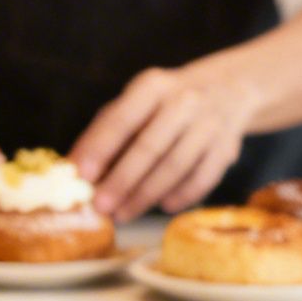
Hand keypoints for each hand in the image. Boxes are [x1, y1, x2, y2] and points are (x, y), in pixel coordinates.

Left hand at [70, 65, 257, 221]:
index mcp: (153, 86)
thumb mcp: (135, 103)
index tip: (82, 176)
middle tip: (100, 206)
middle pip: (150, 147)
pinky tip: (162, 207)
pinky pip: (202, 179)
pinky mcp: (227, 148)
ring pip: (175, 167)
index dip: (101, 148)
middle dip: (122, 181)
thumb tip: (73, 169)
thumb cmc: (164, 104)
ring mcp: (210, 124)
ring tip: (122, 214)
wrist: (228, 90)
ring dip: (146, 195)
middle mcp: (184, 101)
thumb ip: (104, 132)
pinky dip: (180, 196)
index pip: (122, 119)